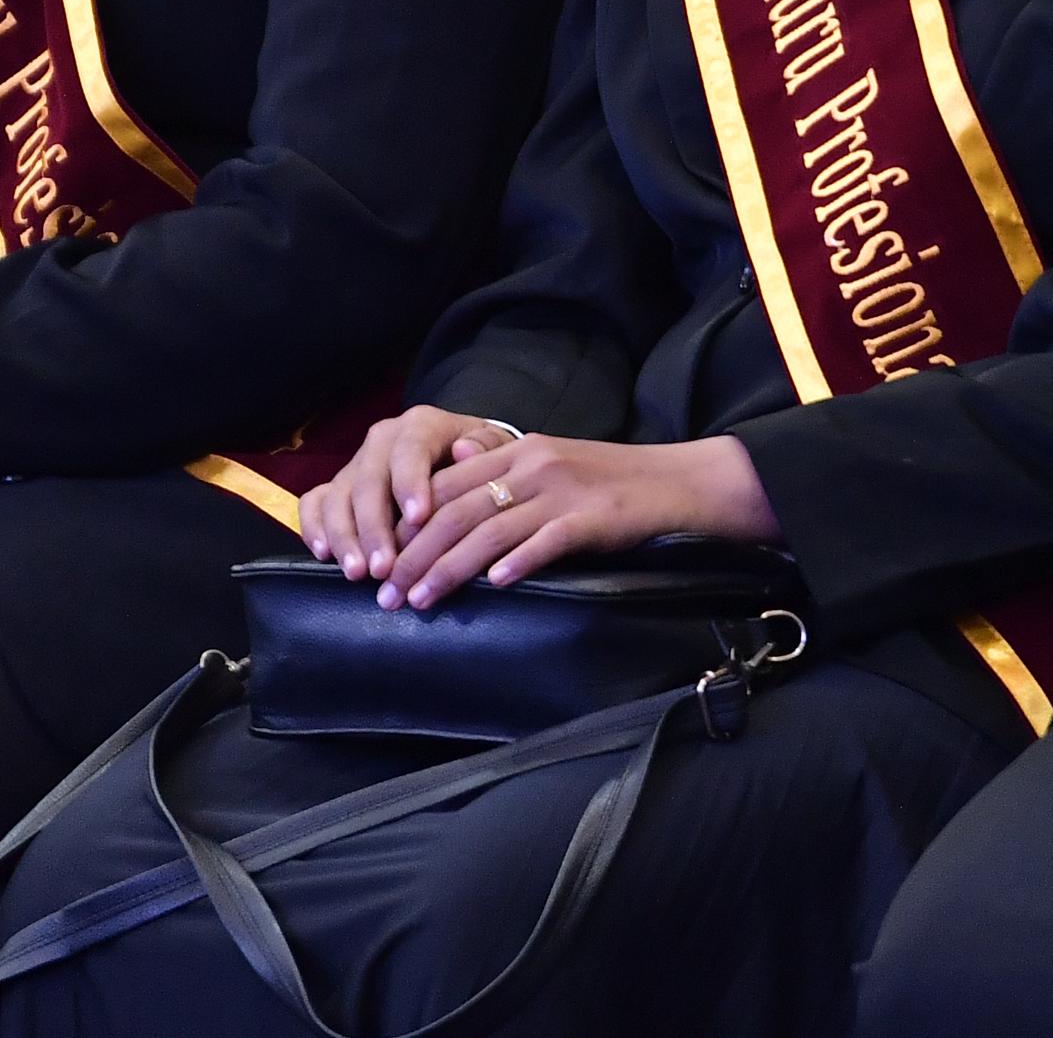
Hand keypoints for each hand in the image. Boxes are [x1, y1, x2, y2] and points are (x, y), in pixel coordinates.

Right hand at [303, 405, 529, 581]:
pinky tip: (324, 554)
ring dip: (344, 537)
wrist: (459, 455)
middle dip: (374, 527)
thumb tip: (466, 452)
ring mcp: (356, 464)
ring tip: (358, 573)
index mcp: (420, 426)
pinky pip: (314, 503)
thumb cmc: (479, 460)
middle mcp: (382, 440)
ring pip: (337, 496)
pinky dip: (313, 527)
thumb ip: (484, 449)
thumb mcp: (494, 449)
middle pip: (369, 480)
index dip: (411, 483)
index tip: (418, 519)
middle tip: (384, 568)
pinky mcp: (337, 486)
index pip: (411, 450)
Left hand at [376, 435, 778, 608]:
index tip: (377, 559)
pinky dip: (517, 563)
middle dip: (414, 555)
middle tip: (385, 596)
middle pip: (457, 511)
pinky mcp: (590, 519)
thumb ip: (499, 464)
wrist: (675, 483)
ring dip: (448, 569)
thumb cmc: (609, 482)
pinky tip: (493, 587)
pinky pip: (545, 542)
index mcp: (518, 450)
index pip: (446, 485)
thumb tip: (449, 461)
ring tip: (419, 602)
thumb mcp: (550, 462)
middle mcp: (533, 465)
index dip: (406, 523)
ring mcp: (561, 492)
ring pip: (489, 531)